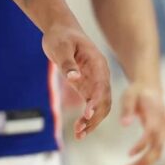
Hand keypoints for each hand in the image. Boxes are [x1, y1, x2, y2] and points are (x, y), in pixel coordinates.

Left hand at [43, 22, 111, 137]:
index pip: (101, 86)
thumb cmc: (61, 36)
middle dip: (95, 117)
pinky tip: (79, 129)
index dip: (96, 101)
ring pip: (100, 106)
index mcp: (98, 63)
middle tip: (81, 130)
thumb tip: (74, 78)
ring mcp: (94, 81)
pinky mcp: (86, 86)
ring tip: (80, 135)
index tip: (87, 114)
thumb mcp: (61, 47)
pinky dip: (86, 118)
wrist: (60, 30)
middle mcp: (100, 75)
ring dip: (92, 121)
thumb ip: (68, 62)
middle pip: (104, 100)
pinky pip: (90, 105)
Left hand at [119, 83, 164, 164]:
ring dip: (144, 163)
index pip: (152, 132)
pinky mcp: (161, 134)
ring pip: (158, 152)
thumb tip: (124, 124)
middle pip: (158, 148)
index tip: (129, 153)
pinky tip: (133, 164)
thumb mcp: (128, 96)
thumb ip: (127, 109)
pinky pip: (156, 149)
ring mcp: (164, 130)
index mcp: (156, 114)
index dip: (142, 144)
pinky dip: (146, 158)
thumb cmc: (136, 91)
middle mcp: (163, 124)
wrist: (150, 87)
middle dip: (143, 161)